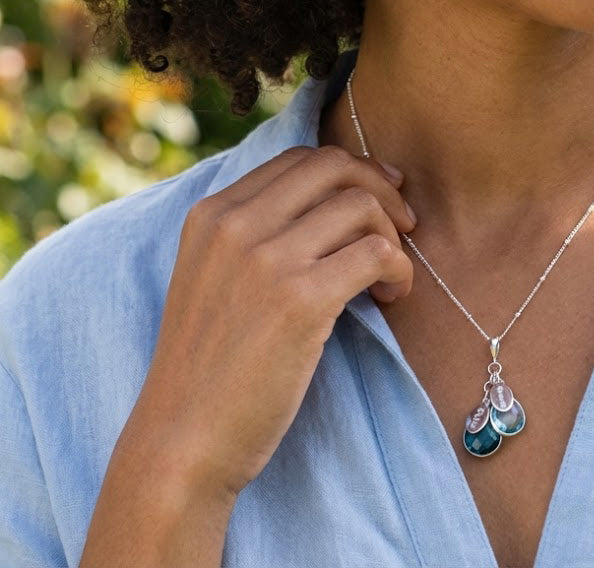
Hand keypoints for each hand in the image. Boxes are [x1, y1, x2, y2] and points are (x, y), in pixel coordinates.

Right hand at [128, 145, 415, 502]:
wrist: (182, 440)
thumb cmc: (210, 365)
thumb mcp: (213, 278)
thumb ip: (254, 234)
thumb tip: (336, 199)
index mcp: (211, 214)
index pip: (299, 159)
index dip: (351, 170)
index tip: (380, 194)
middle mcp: (235, 224)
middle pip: (334, 167)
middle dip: (381, 188)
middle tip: (404, 225)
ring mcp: (266, 259)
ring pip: (361, 205)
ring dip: (392, 236)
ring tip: (389, 277)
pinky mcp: (300, 300)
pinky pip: (377, 253)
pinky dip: (399, 270)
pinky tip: (391, 297)